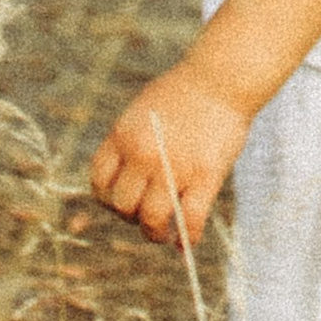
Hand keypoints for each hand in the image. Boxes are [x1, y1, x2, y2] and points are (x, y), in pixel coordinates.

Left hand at [88, 63, 252, 249]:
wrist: (222, 78)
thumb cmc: (184, 91)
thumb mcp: (143, 109)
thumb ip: (131, 140)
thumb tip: (127, 173)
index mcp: (123, 136)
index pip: (99, 181)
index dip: (107, 198)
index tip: (120, 201)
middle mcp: (142, 154)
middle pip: (122, 205)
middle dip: (131, 216)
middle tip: (145, 215)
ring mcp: (173, 167)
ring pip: (152, 219)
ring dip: (155, 234)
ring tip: (163, 235)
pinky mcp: (204, 176)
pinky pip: (190, 220)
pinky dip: (188, 238)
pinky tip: (188, 242)